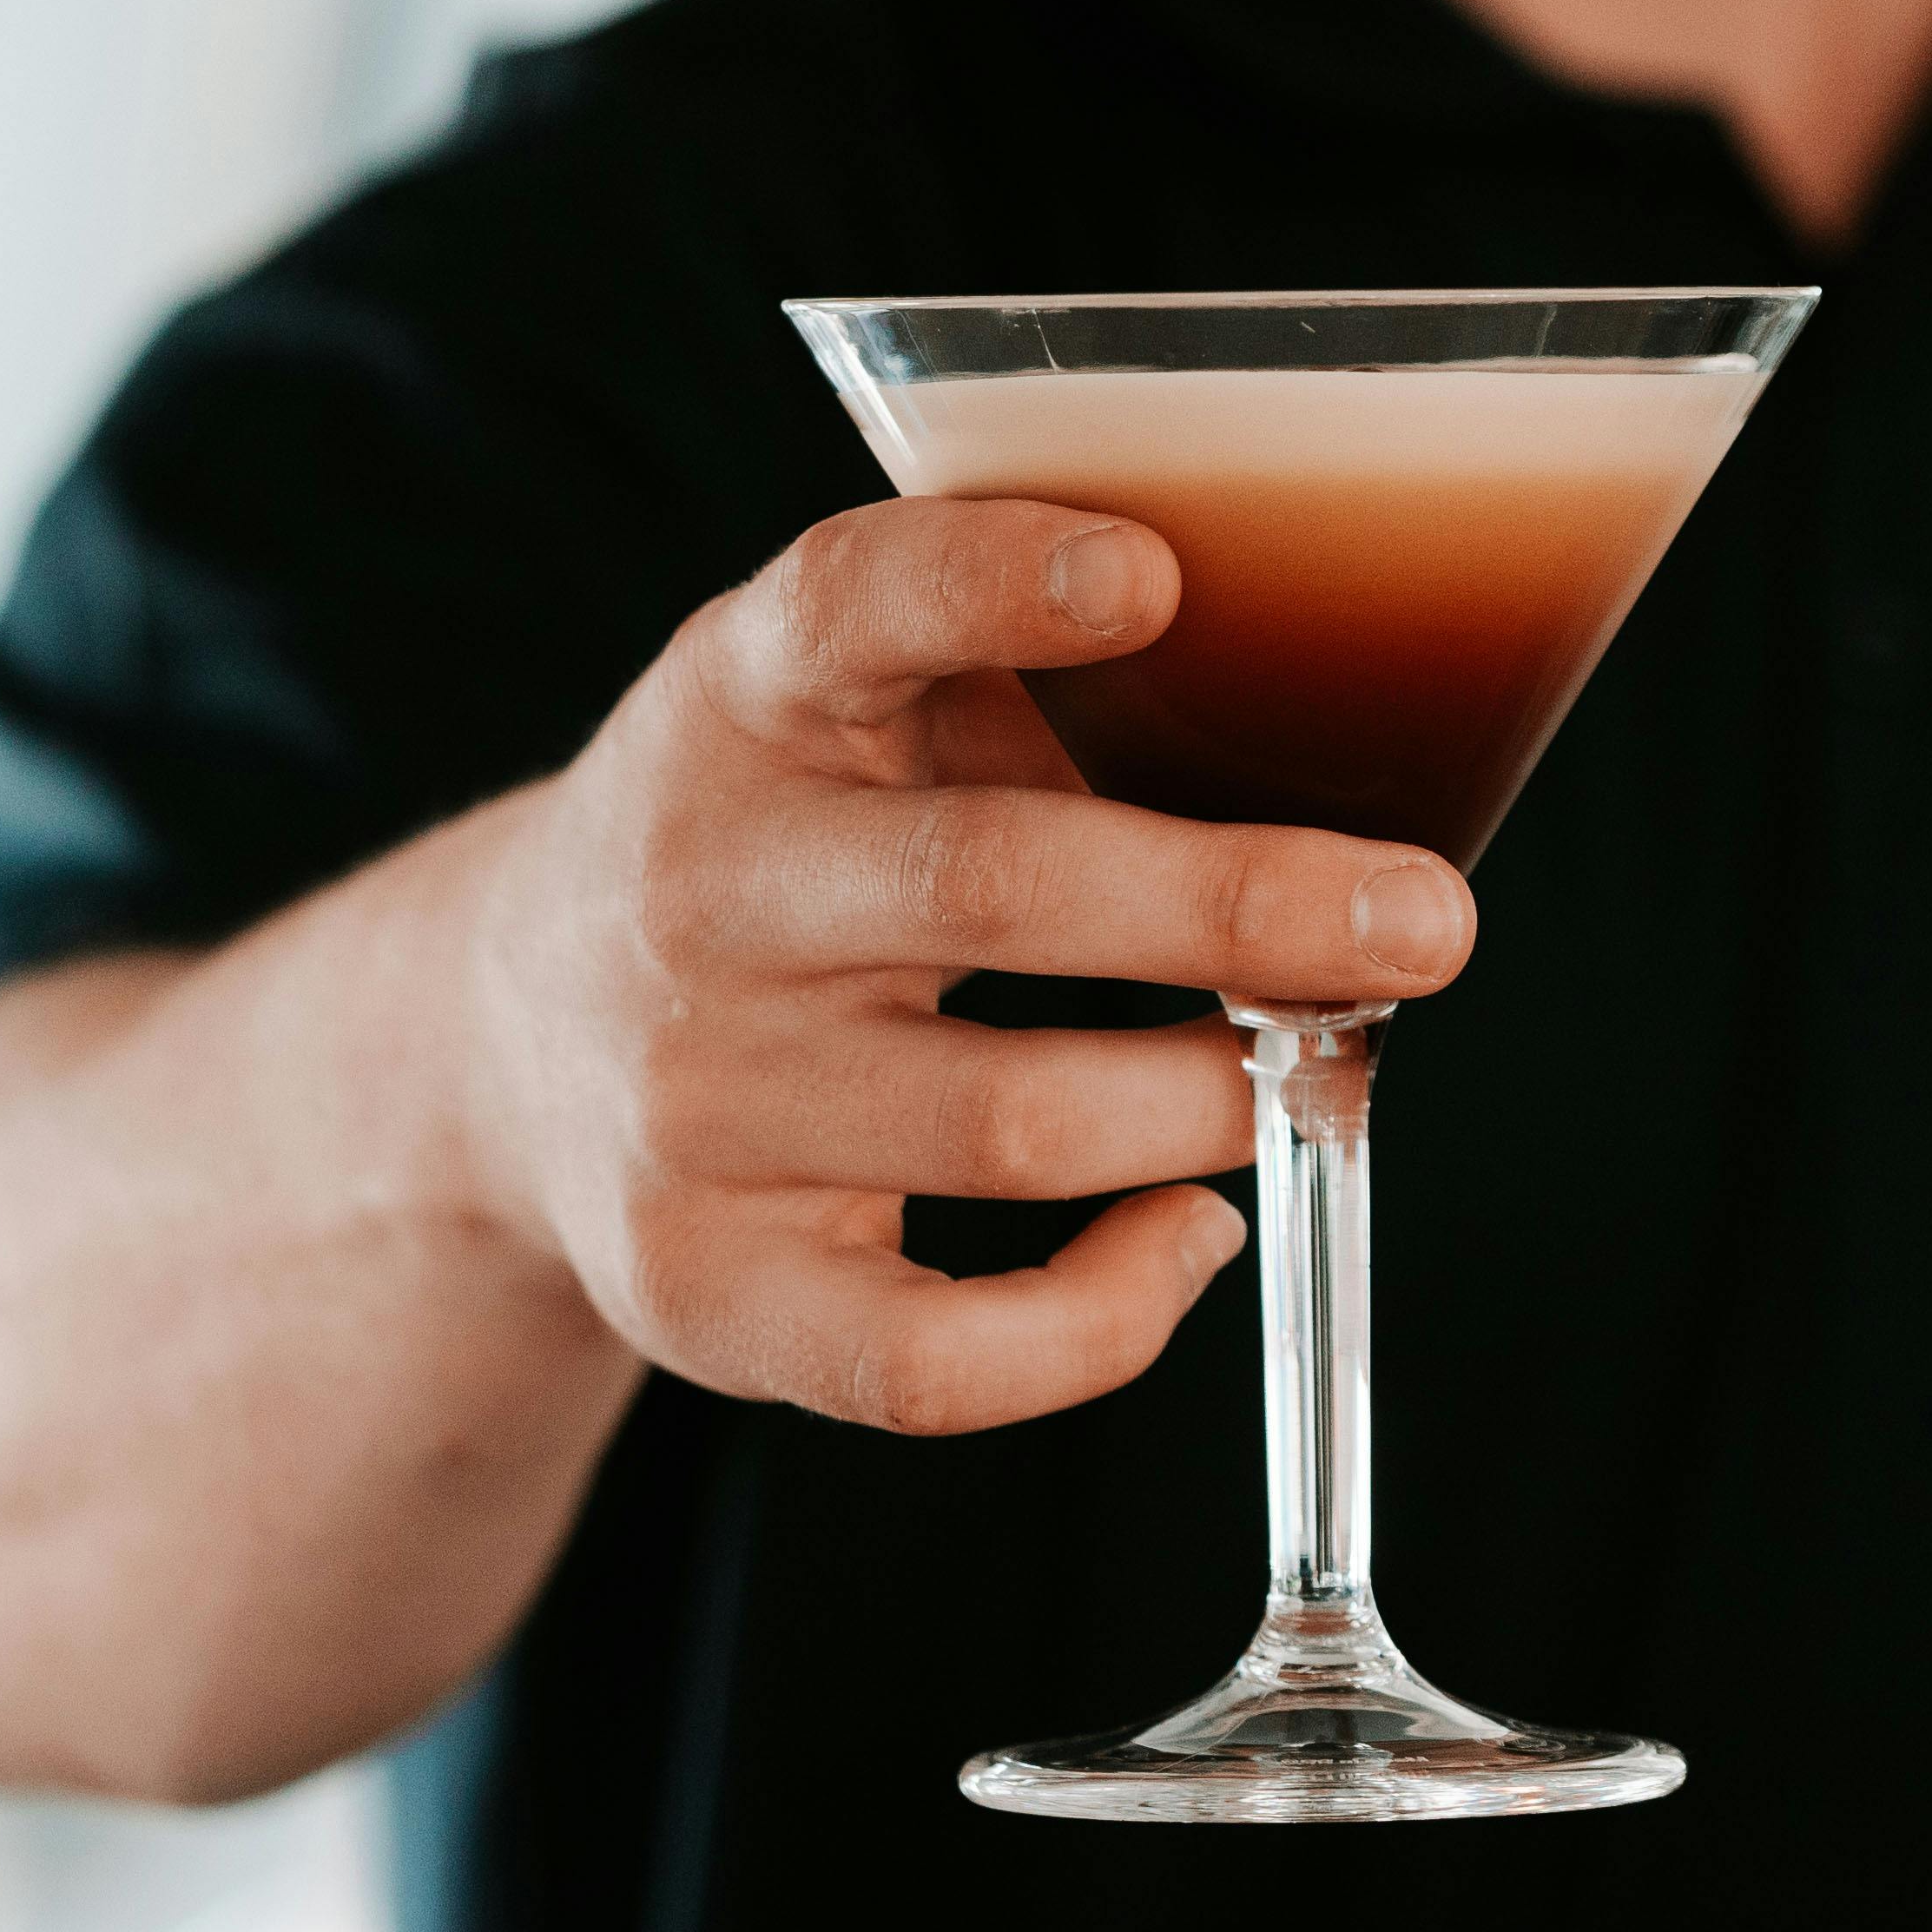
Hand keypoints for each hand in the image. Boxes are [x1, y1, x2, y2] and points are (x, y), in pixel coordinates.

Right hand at [456, 496, 1474, 1435]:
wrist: (502, 1045)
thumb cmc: (791, 850)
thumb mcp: (857, 713)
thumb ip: (1042, 694)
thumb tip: (1364, 754)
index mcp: (748, 698)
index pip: (849, 604)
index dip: (999, 585)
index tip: (1157, 576)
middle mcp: (699, 890)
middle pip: (990, 892)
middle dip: (1238, 910)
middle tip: (1428, 923)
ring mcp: (691, 1105)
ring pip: (1006, 1127)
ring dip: (1209, 1102)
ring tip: (1311, 1064)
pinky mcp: (703, 1289)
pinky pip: (938, 1356)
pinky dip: (1109, 1314)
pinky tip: (1191, 1232)